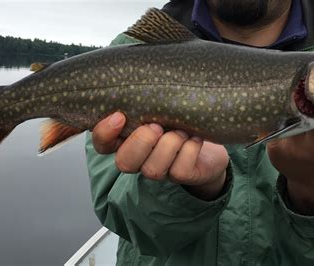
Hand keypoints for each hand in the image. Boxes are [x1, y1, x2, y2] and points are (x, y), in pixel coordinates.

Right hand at [92, 112, 228, 199]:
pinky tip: (195, 138)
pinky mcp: (182, 176)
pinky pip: (180, 170)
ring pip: (153, 170)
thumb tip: (135, 78)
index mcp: (127, 140)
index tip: (119, 116)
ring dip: (169, 145)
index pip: (102, 144)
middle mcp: (140, 159)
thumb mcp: (160, 103)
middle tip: (157, 126)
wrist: (210, 138)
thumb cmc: (179, 115)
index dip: (105, 133)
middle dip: (141, 143)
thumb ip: (144, 99)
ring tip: (181, 131)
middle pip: (124, 162)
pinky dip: (190, 150)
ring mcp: (160, 170)